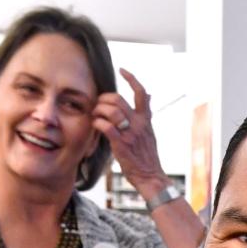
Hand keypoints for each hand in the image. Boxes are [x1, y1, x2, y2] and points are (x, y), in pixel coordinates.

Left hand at [92, 68, 167, 199]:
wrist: (151, 178)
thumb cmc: (148, 157)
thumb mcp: (150, 132)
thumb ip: (146, 114)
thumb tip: (149, 96)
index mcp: (146, 120)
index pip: (141, 93)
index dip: (131, 79)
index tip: (122, 70)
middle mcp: (139, 124)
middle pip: (119, 99)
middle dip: (104, 98)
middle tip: (99, 104)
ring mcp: (130, 134)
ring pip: (111, 111)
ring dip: (98, 111)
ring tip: (95, 116)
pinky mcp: (121, 145)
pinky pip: (106, 127)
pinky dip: (98, 123)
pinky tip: (96, 125)